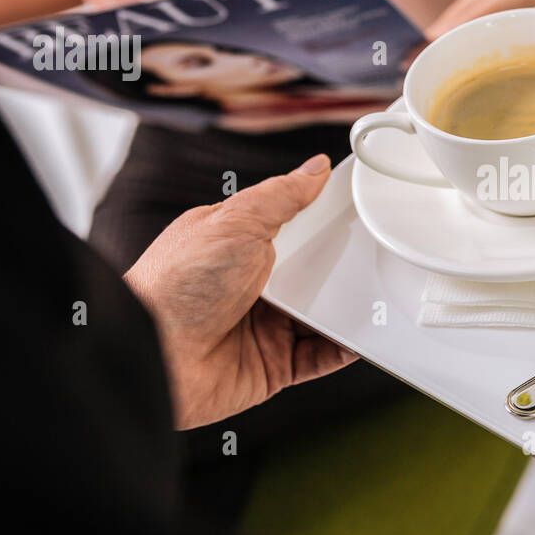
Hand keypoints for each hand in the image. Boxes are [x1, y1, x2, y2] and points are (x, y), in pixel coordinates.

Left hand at [124, 154, 357, 428]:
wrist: (153, 358)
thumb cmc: (174, 286)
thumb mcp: (233, 222)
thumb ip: (279, 196)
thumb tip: (313, 169)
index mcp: (237, 244)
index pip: (292, 225)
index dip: (323, 218)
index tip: (360, 209)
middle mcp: (250, 285)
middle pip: (312, 271)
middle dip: (342, 264)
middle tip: (377, 250)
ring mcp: (263, 326)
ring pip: (322, 313)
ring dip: (349, 305)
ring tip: (381, 291)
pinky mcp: (274, 365)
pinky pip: (322, 355)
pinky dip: (346, 347)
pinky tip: (364, 335)